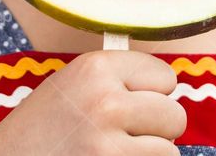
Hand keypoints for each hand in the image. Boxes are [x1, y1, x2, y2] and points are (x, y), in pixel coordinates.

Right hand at [0, 49, 186, 154]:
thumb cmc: (40, 128)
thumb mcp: (72, 85)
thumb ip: (116, 80)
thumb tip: (170, 85)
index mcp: (95, 68)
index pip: (165, 76)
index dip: (150, 94)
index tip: (128, 104)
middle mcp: (105, 101)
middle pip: (174, 115)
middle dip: (155, 130)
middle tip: (122, 134)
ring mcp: (108, 144)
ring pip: (169, 151)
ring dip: (148, 155)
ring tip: (112, 152)